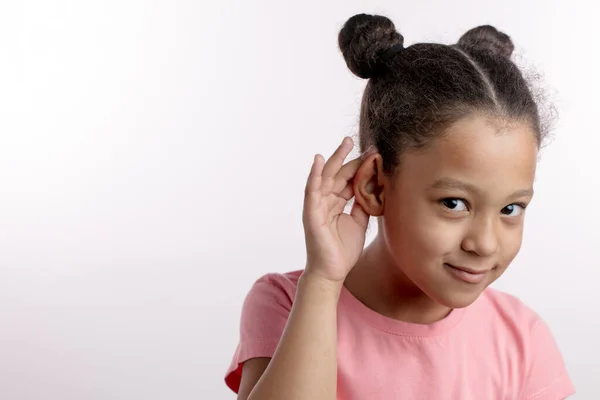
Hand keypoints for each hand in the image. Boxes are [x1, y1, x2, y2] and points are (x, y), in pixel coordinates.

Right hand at [302, 137, 370, 282]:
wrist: (332, 271)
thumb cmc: (342, 249)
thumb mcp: (358, 222)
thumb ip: (362, 204)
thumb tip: (372, 188)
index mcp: (336, 203)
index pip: (348, 180)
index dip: (359, 167)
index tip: (374, 154)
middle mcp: (325, 201)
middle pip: (337, 174)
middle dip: (348, 157)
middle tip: (357, 140)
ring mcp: (317, 206)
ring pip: (325, 178)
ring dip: (334, 160)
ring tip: (345, 144)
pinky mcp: (311, 213)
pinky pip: (312, 191)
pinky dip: (314, 175)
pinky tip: (319, 161)